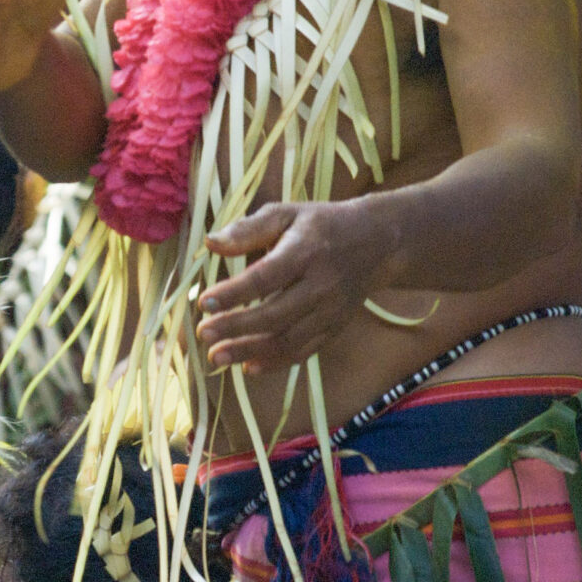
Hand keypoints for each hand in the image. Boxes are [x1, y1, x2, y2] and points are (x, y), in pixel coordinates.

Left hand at [195, 197, 396, 371]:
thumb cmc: (320, 225)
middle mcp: (322, 285)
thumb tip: (210, 243)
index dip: (235, 292)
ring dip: (250, 351)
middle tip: (203, 334)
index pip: (267, 276)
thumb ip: (248, 229)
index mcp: (306, 251)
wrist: (378, 243)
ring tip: (216, 357)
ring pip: (289, 339)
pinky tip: (248, 367)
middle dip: (237, 327)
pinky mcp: (335, 327)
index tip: (204, 301)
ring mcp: (331, 311)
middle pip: (276, 314)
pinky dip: (276, 362)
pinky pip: (304, 351)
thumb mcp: (286, 214)